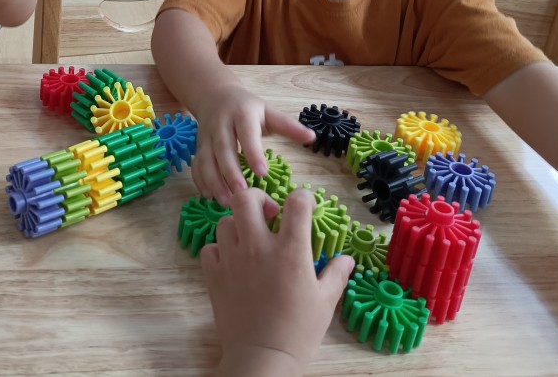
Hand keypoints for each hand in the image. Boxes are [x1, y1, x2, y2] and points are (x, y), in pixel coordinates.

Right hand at [194, 86, 314, 205]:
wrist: (215, 95)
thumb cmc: (247, 108)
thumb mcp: (268, 111)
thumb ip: (289, 126)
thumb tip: (312, 137)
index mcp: (242, 114)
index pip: (247, 134)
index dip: (253, 152)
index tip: (262, 173)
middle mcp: (221, 124)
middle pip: (222, 148)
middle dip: (230, 172)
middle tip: (241, 193)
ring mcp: (206, 136)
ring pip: (206, 159)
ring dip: (214, 180)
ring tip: (225, 201)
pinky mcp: (198, 146)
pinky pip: (196, 165)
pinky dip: (200, 181)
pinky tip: (209, 196)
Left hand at [202, 187, 354, 376]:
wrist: (263, 360)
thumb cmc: (298, 332)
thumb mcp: (325, 302)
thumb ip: (335, 275)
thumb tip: (347, 260)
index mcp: (290, 251)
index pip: (297, 202)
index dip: (304, 199)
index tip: (306, 209)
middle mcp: (258, 247)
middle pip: (247, 198)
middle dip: (259, 199)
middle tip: (270, 216)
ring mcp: (232, 259)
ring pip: (225, 221)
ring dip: (239, 225)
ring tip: (251, 241)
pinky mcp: (214, 275)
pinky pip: (210, 248)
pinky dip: (220, 250)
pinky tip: (233, 262)